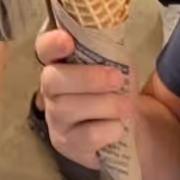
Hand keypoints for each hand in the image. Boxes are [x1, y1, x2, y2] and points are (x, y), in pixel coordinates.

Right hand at [36, 29, 132, 170]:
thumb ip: (115, 51)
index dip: (52, 43)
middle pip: (53, 79)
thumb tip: (128, 35)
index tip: (68, 40)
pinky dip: (110, 129)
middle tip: (117, 78)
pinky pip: (87, 135)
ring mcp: (56, 119)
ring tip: (128, 106)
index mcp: (61, 63)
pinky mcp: (68, 144)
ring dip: (105, 105)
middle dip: (87, 78)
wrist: (134, 133)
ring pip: (70, 108)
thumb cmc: (120, 91)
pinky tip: (119, 127)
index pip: (45, 48)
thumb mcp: (120, 66)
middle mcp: (51, 90)